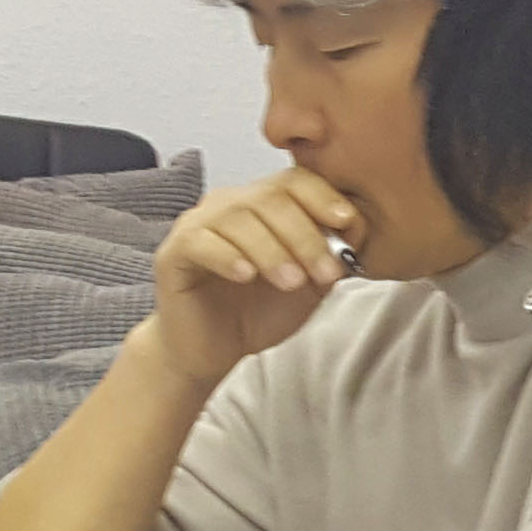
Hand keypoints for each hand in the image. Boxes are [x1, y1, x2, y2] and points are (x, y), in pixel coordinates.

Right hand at [144, 168, 362, 386]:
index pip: (295, 181)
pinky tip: (247, 275)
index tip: (348, 224)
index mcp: (263, 205)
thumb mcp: (311, 284)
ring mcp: (197, 225)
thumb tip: (359, 229)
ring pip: (237, 218)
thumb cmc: (260, 311)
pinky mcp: (173, 253)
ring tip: (292, 282)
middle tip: (325, 272)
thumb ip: (332, 256)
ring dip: (272, 250)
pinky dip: (228, 256)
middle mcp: (228, 205)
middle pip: (270, 198)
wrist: (214, 349)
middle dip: (305, 235)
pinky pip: (200, 242)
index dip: (323, 197)